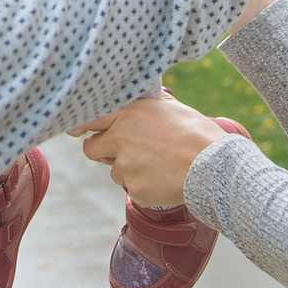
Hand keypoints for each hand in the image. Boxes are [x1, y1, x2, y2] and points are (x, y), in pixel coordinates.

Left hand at [71, 90, 236, 208]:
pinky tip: (164, 180)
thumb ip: (152, 106)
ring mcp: (124, 164)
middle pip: (91, 148)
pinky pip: (132, 189)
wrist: (212, 166)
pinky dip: (144, 187)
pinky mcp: (133, 188)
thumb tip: (150, 99)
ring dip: (129, 171)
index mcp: (129, 113)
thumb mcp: (174, 109)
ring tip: (159, 166)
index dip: (81, 126)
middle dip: (102, 153)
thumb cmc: (199, 134)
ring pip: (114, 171)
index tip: (74, 131)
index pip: (90, 118)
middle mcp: (120, 136)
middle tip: (121, 154)